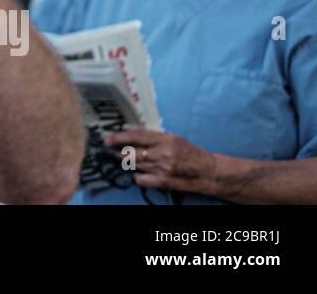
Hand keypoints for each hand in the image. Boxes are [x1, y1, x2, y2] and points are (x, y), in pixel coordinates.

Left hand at [104, 128, 219, 195]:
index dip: (119, 137)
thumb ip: (154, 137)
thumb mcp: (174, 138)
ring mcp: (162, 169)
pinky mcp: (163, 182)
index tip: (108, 138)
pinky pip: (140, 179)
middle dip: (119, 152)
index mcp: (166, 139)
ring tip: (128, 159)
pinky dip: (137, 175)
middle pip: (131, 152)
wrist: (208, 172)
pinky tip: (140, 172)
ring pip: (134, 165)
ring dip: (128, 162)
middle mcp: (163, 153)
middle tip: (114, 150)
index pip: (136, 136)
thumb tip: (132, 135)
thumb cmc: (191, 153)